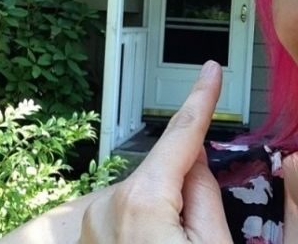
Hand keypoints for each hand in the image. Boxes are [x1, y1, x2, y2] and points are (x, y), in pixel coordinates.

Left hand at [79, 60, 232, 242]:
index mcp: (142, 202)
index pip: (181, 134)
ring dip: (164, 220)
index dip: (201, 98)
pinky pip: (127, 221)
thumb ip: (206, 194)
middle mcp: (107, 206)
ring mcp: (92, 225)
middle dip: (185, 195)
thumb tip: (194, 164)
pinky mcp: (88, 240)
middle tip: (198, 238)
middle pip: (164, 176)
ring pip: (147, 200)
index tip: (210, 71)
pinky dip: (144, 234)